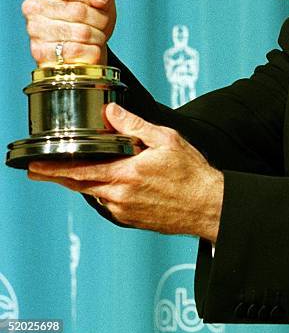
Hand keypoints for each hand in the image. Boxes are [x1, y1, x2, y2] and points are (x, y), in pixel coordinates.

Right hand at [22, 0, 116, 65]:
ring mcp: (34, 30)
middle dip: (99, 18)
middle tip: (99, 22)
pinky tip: (87, 47)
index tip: (93, 2)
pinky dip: (91, 51)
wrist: (88, 45)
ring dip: (97, 36)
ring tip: (94, 34)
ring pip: (81, 33)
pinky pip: (77, 51)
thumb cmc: (91, 14)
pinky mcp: (41, 53)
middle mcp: (32, 6)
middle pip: (79, 11)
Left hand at [27, 103, 223, 241]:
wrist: (209, 205)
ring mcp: (125, 211)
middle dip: (59, 176)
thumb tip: (111, 111)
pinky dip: (107, 191)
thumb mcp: (166, 140)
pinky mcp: (132, 220)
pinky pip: (111, 203)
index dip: (53, 170)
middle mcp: (121, 196)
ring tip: (90, 168)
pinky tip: (119, 182)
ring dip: (88, 182)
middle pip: (80, 185)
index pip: (80, 172)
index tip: (35, 166)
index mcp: (127, 174)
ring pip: (97, 193)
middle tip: (39, 170)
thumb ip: (135, 125)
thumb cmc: (192, 173)